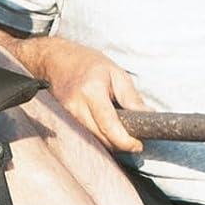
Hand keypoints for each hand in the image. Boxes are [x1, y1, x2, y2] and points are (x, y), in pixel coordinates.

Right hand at [32, 37, 145, 152]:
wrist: (56, 59)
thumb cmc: (87, 63)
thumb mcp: (116, 73)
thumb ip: (132, 97)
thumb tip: (148, 115)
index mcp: (91, 91)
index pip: (109, 126)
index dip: (125, 141)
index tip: (137, 145)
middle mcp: (75, 106)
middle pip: (100, 139)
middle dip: (119, 143)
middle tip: (132, 138)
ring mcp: (65, 115)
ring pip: (91, 141)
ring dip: (108, 142)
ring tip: (117, 132)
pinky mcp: (61, 121)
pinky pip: (82, 137)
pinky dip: (96, 138)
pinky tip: (102, 129)